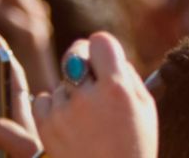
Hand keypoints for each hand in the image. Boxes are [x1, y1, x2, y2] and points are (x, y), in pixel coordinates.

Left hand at [36, 34, 156, 157]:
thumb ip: (127, 74)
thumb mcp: (145, 108)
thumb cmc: (134, 148)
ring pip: (61, 82)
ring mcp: (63, 111)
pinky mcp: (45, 126)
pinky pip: (43, 100)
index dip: (102, 49)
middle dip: (81, 62)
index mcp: (117, 88)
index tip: (104, 60)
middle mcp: (88, 96)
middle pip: (74, 54)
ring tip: (86, 121)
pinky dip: (53, 108)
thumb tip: (104, 51)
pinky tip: (70, 126)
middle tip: (90, 80)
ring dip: (70, 93)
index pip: (99, 41)